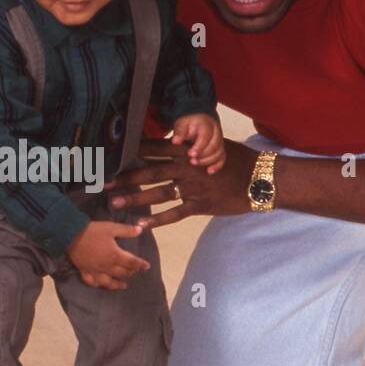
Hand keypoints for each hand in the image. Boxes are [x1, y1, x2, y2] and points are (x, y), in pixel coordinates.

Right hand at [66, 220, 150, 290]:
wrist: (70, 235)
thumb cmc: (93, 231)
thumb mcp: (111, 227)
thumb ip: (126, 230)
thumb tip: (140, 230)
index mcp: (115, 255)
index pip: (132, 262)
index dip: (140, 264)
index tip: (147, 266)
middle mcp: (107, 266)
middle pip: (122, 273)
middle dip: (130, 272)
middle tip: (135, 271)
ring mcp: (95, 271)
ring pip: (108, 282)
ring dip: (117, 284)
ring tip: (123, 285)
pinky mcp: (85, 271)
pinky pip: (92, 282)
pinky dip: (98, 285)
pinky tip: (101, 284)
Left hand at [105, 137, 257, 226]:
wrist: (261, 178)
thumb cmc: (237, 159)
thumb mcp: (213, 146)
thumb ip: (190, 146)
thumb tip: (170, 141)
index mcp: (187, 151)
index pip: (154, 148)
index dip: (132, 151)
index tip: (112, 154)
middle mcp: (186, 168)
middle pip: (149, 171)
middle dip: (125, 177)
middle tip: (103, 182)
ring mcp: (192, 188)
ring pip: (157, 193)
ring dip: (135, 199)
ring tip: (114, 204)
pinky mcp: (200, 205)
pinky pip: (175, 213)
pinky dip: (157, 220)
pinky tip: (141, 225)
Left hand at [171, 113, 225, 172]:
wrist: (199, 119)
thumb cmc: (190, 122)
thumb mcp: (182, 123)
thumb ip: (180, 132)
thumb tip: (175, 141)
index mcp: (207, 124)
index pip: (206, 135)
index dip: (199, 146)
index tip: (190, 154)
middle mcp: (216, 132)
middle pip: (214, 145)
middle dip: (203, 155)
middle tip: (191, 160)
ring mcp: (219, 140)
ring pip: (219, 152)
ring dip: (208, 160)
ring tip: (195, 163)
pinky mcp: (220, 148)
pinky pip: (222, 157)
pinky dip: (217, 165)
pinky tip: (209, 171)